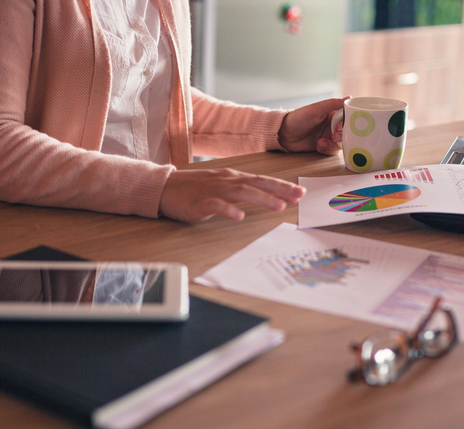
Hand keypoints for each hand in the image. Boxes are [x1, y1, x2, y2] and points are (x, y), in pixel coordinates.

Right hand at [159, 168, 305, 222]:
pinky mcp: (198, 203)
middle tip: (297, 197)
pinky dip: (228, 210)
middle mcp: (225, 181)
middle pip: (256, 183)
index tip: (300, 192)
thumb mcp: (220, 186)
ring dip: (261, 198)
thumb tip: (263, 196)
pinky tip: (239, 216)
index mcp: (232, 177)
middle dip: (279, 190)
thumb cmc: (193, 189)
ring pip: (241, 192)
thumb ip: (240, 190)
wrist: (164, 187)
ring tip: (278, 206)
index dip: (281, 186)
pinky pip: (216, 205)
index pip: (261, 180)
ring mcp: (212, 190)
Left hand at [278, 97, 346, 154]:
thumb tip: (349, 98)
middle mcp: (333, 124)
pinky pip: (332, 150)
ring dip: (333, 144)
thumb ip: (332, 104)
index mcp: (332, 113)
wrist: (284, 134)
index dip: (347, 122)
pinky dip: (327, 149)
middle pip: (347, 131)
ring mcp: (329, 136)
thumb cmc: (298, 118)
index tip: (339, 126)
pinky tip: (318, 146)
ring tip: (322, 142)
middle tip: (333, 136)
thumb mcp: (315, 109)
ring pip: (341, 142)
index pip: (347, 117)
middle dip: (341, 135)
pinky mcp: (324, 146)